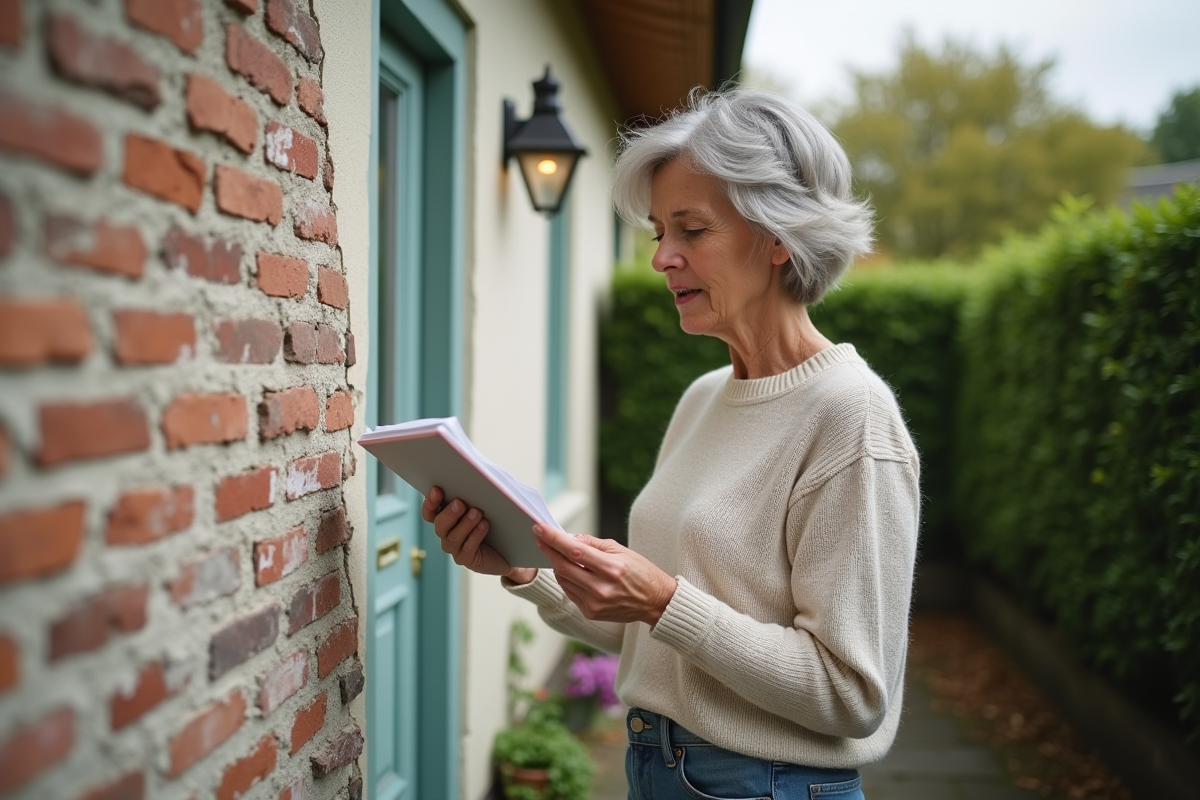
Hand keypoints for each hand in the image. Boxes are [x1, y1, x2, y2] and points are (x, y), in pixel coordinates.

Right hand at [420, 487, 534, 582]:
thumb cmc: (496, 520)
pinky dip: (475, 535)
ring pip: (453, 537)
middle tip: (460, 503)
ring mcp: (455, 549)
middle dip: (449, 513)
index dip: (431, 502)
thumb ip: (478, 491)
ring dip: (465, 523)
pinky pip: (467, 548)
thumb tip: (478, 474)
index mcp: (446, 518)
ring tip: (477, 512)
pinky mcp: (468, 560)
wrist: (510, 548)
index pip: (430, 512)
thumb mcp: (487, 503)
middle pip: (439, 525)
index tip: (438, 489)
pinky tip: (484, 525)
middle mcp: (446, 534)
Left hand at [533, 524, 676, 625]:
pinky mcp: (591, 613)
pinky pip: (570, 592)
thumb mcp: (621, 550)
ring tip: (556, 551)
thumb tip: (570, 538)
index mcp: (612, 568)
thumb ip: (593, 544)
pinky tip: (568, 569)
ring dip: (556, 564)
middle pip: (564, 567)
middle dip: (548, 550)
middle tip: (540, 537)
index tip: (540, 529)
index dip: (554, 539)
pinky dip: (566, 578)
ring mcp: (595, 603)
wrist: (655, 602)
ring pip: (564, 580)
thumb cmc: (641, 572)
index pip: (575, 551)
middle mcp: (602, 588)